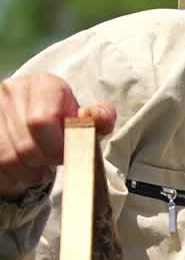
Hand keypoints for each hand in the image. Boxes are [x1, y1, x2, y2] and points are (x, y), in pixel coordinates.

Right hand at [0, 74, 114, 196]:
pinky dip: (12, 175)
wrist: (38, 126)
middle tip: (52, 161)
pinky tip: (22, 167)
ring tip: (38, 165)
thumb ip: (100, 120)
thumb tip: (96, 116)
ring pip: (8, 158)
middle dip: (44, 162)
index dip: (56, 146)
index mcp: (44, 84)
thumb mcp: (88, 123)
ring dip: (28, 172)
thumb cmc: (67, 126)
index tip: (66, 153)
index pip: (41, 121)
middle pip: (26, 145)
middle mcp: (13, 90)